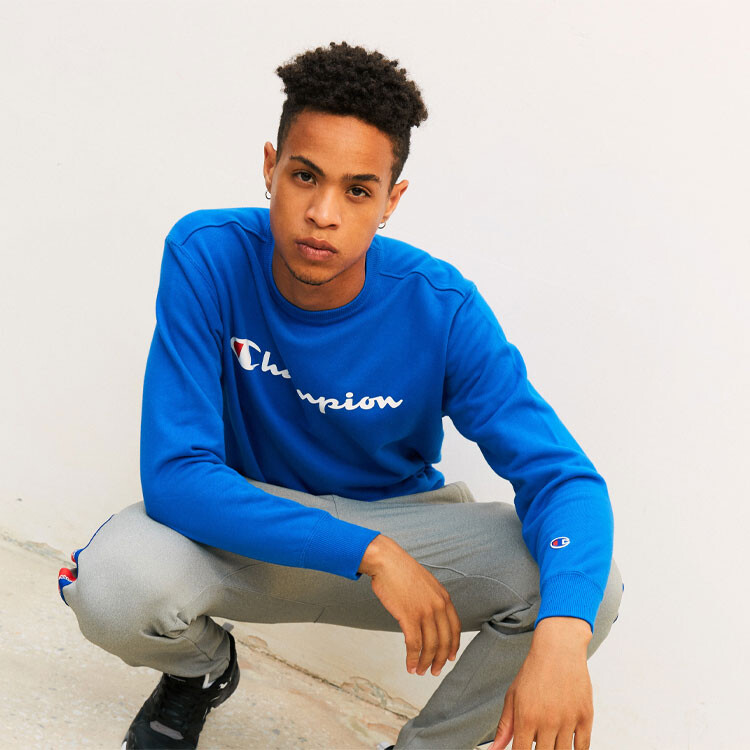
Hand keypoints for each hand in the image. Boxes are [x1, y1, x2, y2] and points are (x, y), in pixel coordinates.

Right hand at [358, 534, 461, 675]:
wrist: (386, 561)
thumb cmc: (401, 571)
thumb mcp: (426, 583)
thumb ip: (432, 599)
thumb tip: (430, 617)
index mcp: (443, 597)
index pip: (455, 628)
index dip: (453, 646)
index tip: (450, 658)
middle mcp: (438, 606)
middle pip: (444, 641)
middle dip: (440, 660)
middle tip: (434, 671)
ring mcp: (424, 612)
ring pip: (430, 646)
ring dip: (425, 662)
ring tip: (420, 672)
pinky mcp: (409, 616)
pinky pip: (414, 644)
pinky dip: (413, 658)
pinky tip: (410, 666)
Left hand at [490, 617, 593, 749]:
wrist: (559, 649)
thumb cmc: (533, 673)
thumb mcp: (513, 696)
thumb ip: (504, 726)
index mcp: (526, 716)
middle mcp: (547, 720)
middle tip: (538, 742)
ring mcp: (568, 719)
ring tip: (550, 739)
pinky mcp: (586, 716)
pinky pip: (583, 748)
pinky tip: (567, 745)